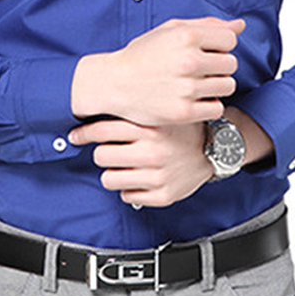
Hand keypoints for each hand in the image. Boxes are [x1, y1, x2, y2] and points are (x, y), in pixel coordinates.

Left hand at [68, 118, 212, 207]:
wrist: (217, 147)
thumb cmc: (184, 126)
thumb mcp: (160, 109)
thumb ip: (134, 106)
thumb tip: (97, 99)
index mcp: (150, 127)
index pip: (102, 130)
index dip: (84, 132)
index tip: (76, 135)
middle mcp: (152, 152)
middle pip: (101, 155)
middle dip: (102, 152)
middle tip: (108, 149)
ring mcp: (157, 175)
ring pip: (109, 179)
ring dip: (112, 171)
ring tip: (122, 165)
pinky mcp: (162, 195)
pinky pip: (128, 196)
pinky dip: (129, 188)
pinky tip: (137, 177)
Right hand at [71, 17, 243, 125]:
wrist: (115, 82)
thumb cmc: (144, 54)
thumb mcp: (171, 30)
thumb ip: (207, 25)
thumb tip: (240, 25)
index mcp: (187, 36)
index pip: (230, 40)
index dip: (218, 45)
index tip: (204, 51)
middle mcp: (189, 61)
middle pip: (231, 64)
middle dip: (218, 66)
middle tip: (198, 69)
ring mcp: (187, 88)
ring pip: (227, 86)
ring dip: (215, 86)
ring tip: (195, 84)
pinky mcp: (184, 112)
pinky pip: (217, 108)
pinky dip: (207, 105)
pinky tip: (192, 99)